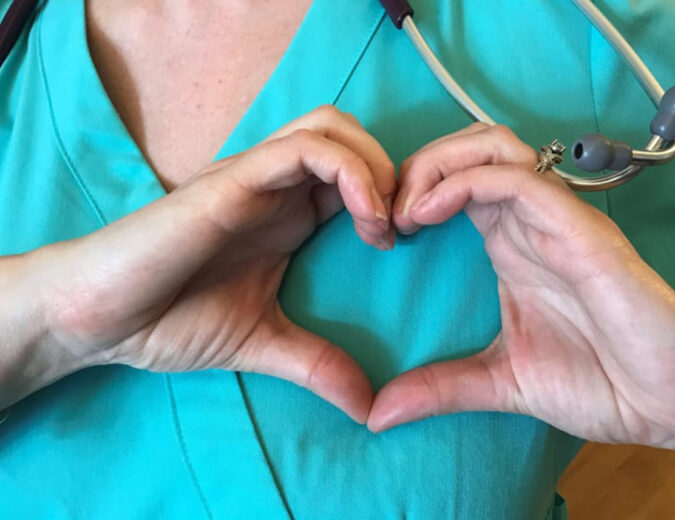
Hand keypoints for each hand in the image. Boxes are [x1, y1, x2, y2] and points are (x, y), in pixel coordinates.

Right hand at [37, 106, 395, 422]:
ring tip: (382, 225)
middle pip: (351, 137)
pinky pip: (304, 149)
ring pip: (333, 128)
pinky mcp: (232, 180)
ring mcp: (252, 178)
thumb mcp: (261, 343)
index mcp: (287, 216)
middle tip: (401, 229)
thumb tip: (369, 408)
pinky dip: (349, 172)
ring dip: (375, 167)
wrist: (100, 317)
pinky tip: (363, 217)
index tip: (403, 245)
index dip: (391, 197)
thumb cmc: (170, 320)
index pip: (354, 175)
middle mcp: (275, 187)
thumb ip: (317, 365)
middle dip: (392, 172)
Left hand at [368, 123, 674, 446]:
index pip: (454, 183)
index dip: (409, 191)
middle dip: (416, 166)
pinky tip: (427, 214)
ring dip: (435, 165)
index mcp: (509, 242)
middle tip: (382, 210)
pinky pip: (514, 178)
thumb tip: (378, 414)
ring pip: (489, 147)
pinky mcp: (576, 227)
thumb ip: (439, 387)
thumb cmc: (599, 382)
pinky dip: (462, 183)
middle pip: (467, 149)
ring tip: (405, 209)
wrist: (667, 400)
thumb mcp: (500, 382)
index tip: (379, 230)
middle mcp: (528, 220)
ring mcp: (553, 218)